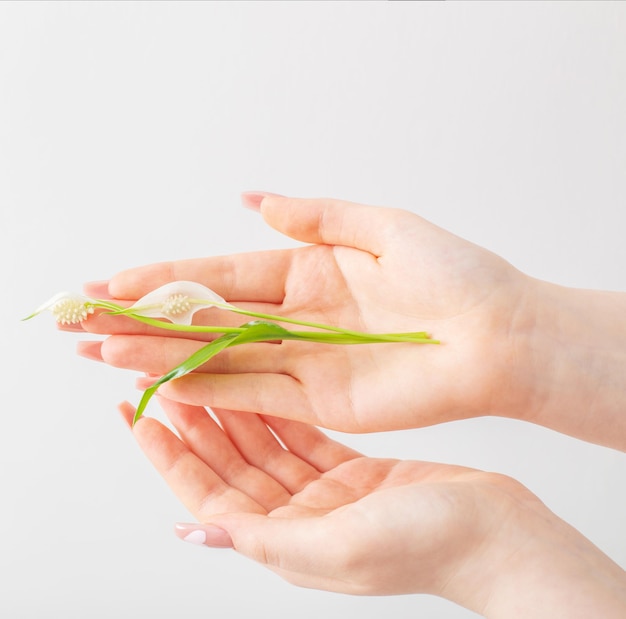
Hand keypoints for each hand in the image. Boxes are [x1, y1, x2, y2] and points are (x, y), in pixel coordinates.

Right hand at [82, 195, 537, 431]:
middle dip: (145, 319)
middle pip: (208, 318)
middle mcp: (297, 317)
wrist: (498, 334)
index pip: (221, 275)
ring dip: (161, 356)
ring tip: (104, 351)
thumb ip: (314, 216)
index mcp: (308, 270)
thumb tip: (251, 199)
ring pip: (219, 358)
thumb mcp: (380, 225)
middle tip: (86, 319)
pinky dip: (208, 388)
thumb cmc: (453, 274)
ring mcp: (304, 360)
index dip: (167, 278)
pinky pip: (253, 391)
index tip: (115, 281)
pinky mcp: (320, 399)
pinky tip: (164, 382)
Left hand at [119, 397, 625, 616]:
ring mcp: (323, 494)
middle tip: (162, 379)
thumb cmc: (426, 545)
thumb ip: (267, 540)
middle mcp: (295, 519)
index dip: (169, 455)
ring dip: (230, 411)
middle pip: (229, 465)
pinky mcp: (349, 471)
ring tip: (200, 372)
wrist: (496, 534)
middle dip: (194, 423)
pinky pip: (298, 435)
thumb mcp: (340, 547)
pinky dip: (274, 410)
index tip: (137, 414)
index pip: (208, 493)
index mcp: (284, 542)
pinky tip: (257, 382)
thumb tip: (193, 534)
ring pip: (262, 445)